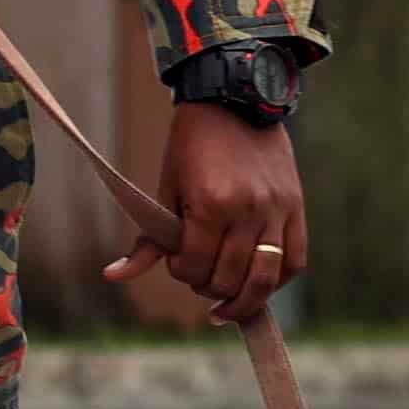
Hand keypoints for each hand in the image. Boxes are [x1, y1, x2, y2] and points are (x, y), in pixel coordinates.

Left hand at [113, 103, 307, 324]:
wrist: (235, 105)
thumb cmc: (192, 148)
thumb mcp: (165, 190)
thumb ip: (149, 241)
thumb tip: (112, 276)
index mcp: (210, 205)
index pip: (195, 267)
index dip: (181, 272)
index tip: (177, 261)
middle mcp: (247, 211)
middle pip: (229, 279)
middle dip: (208, 287)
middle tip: (200, 276)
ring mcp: (276, 212)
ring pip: (265, 278)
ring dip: (244, 299)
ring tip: (228, 303)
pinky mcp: (296, 209)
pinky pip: (295, 261)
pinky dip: (276, 280)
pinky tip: (257, 283)